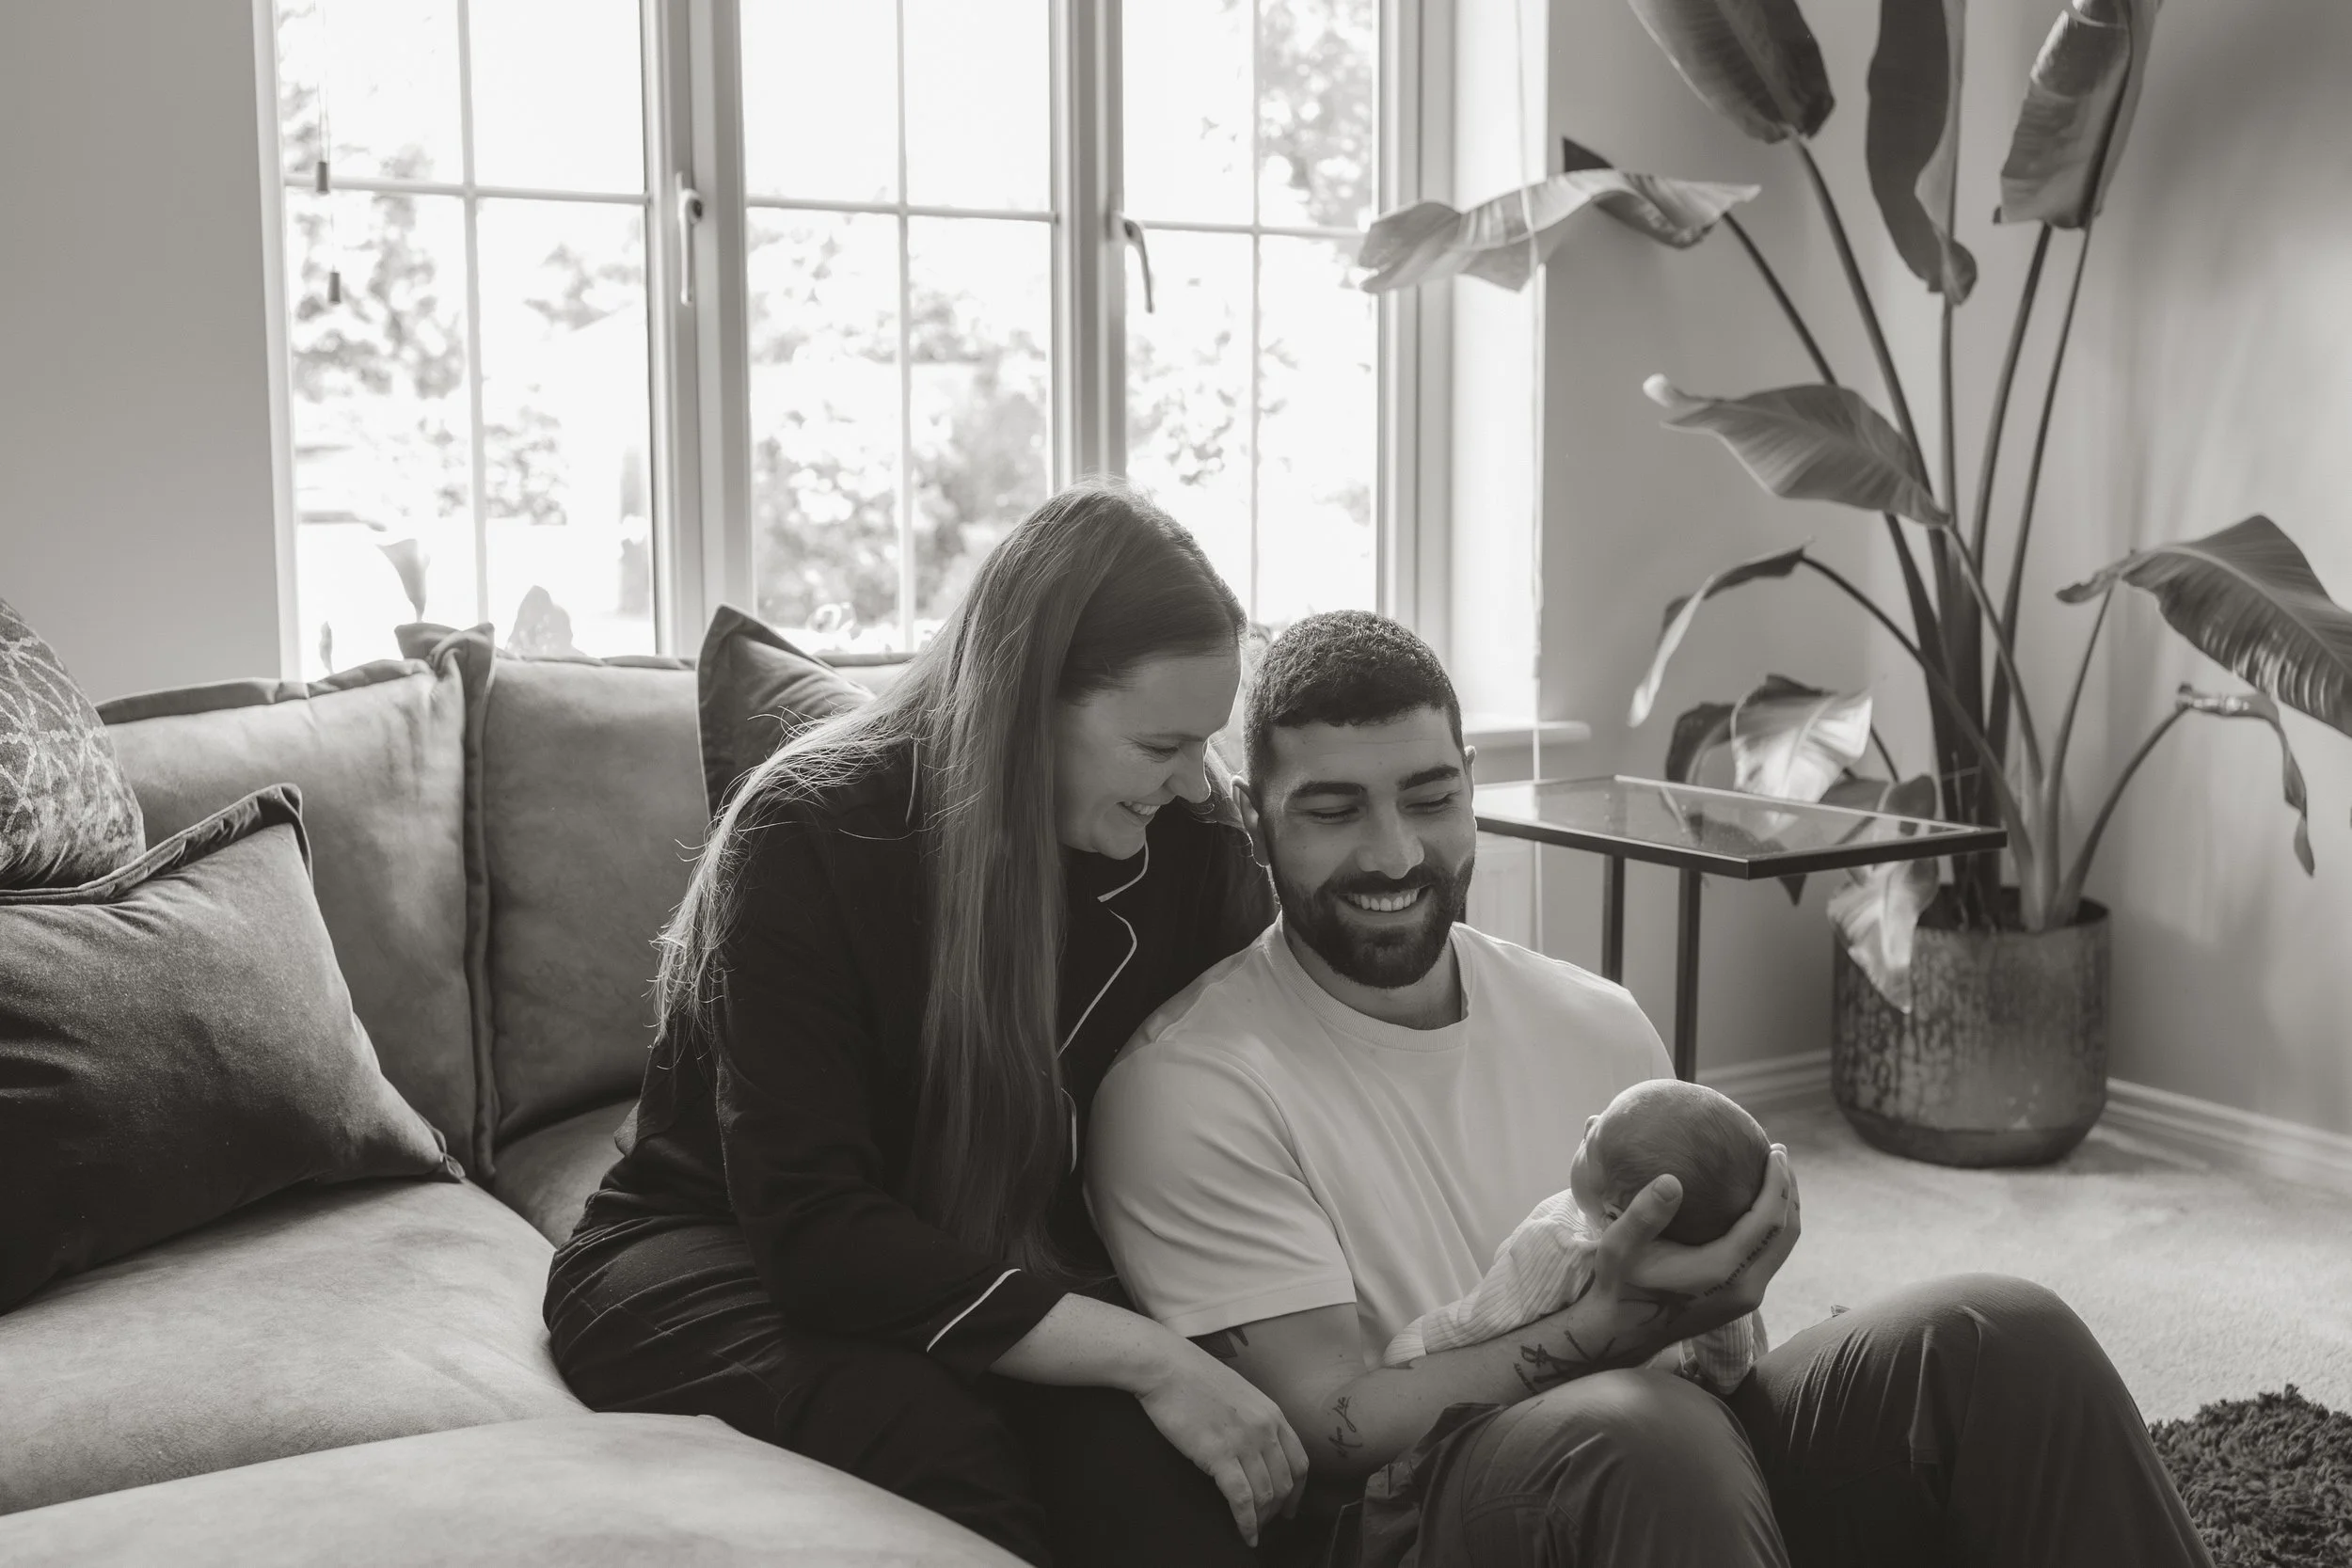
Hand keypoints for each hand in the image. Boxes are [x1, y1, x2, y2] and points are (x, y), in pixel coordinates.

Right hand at [1135, 1336, 1311, 1546]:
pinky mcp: (1219, 1454)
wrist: (1167, 1366)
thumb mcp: (1239, 1393)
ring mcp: (1244, 1442)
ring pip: (1266, 1494)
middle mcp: (1265, 1429)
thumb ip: (1254, 1418)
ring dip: (1261, 1519)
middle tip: (1266, 1522)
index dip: (1297, 1491)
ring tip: (1252, 1529)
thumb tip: (1256, 1445)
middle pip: (1285, 1482)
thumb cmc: (1194, 1377)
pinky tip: (1245, 1533)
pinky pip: (1241, 1498)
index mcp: (1272, 1413)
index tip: (1290, 1506)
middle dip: (1277, 1509)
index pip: (1299, 1461)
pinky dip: (1246, 1522)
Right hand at [1590, 1145, 1800, 1342]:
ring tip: (1773, 1176)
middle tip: (1778, 1155)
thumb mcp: (1619, 1247)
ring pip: (1781, 1247)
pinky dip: (1771, 1228)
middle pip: (1786, 1233)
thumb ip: (1644, 1216)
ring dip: (1783, 1210)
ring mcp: (1747, 1298)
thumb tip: (1670, 1181)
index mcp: (1722, 1271)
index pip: (1768, 1221)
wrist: (1623, 1332)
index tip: (1775, 1151)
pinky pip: (1770, 1257)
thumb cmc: (1619, 1285)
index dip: (1777, 1184)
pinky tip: (1753, 1207)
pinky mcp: (1742, 1300)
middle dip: (1788, 1191)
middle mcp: (1745, 1288)